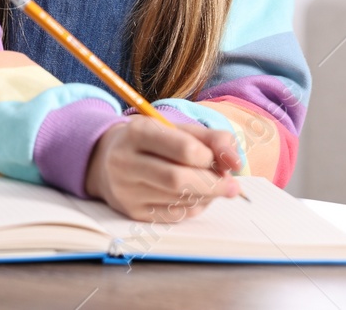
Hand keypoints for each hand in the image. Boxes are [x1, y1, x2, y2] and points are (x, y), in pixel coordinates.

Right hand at [84, 117, 240, 221]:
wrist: (108, 159)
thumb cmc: (152, 143)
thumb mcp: (178, 130)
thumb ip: (212, 139)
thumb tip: (237, 163)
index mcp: (137, 132)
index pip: (184, 149)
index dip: (212, 157)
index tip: (224, 161)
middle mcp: (125, 161)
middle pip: (179, 179)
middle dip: (214, 184)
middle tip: (231, 186)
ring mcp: (126, 189)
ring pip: (178, 199)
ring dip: (206, 196)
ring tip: (212, 187)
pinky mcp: (131, 211)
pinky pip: (174, 215)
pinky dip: (194, 207)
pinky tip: (195, 197)